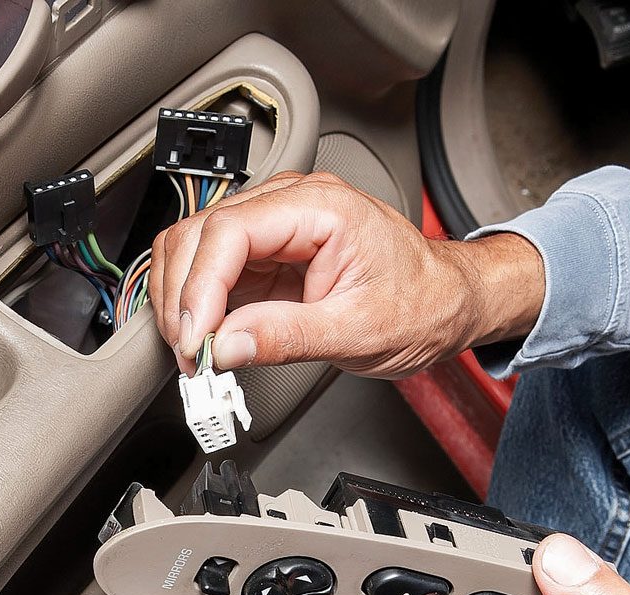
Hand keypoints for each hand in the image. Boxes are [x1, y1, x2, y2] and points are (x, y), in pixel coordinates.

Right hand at [149, 171, 544, 376]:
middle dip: (183, 296)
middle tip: (191, 354)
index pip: (231, 231)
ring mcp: (276, 228)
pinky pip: (216, 271)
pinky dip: (201, 307)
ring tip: (197, 351)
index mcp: (320, 207)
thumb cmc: (421, 303)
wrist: (447, 303)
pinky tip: (207, 339)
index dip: (201, 288)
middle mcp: (292, 205)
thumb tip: (228, 346)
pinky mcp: (269, 255)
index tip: (196, 338)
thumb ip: (288, 336)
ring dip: (184, 300)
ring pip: (198, 249)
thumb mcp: (358, 330)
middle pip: (201, 233)